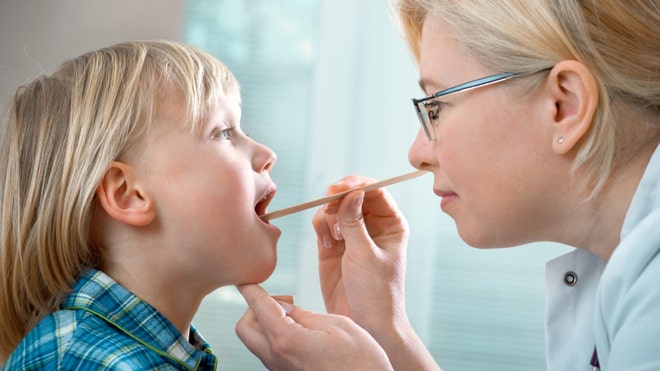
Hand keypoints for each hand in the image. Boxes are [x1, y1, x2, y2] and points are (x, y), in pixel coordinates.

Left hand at [235, 284, 392, 370]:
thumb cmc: (361, 362)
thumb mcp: (337, 326)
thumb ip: (305, 314)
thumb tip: (285, 307)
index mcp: (287, 340)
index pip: (258, 307)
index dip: (251, 289)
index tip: (245, 281)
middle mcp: (276, 358)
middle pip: (245, 327)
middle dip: (255, 308)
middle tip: (285, 302)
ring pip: (256, 341)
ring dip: (266, 323)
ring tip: (297, 317)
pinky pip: (270, 353)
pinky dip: (275, 337)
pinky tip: (301, 333)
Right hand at [312, 175, 408, 338]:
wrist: (365, 323)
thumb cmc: (376, 292)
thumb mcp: (365, 255)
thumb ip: (355, 222)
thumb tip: (351, 191)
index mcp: (391, 224)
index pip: (375, 191)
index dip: (356, 185)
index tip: (338, 188)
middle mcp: (372, 225)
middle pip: (352, 194)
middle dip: (338, 197)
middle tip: (329, 205)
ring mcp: (352, 234)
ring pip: (335, 207)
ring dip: (329, 215)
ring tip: (334, 237)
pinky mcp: (333, 245)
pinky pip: (322, 223)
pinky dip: (320, 226)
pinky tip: (327, 244)